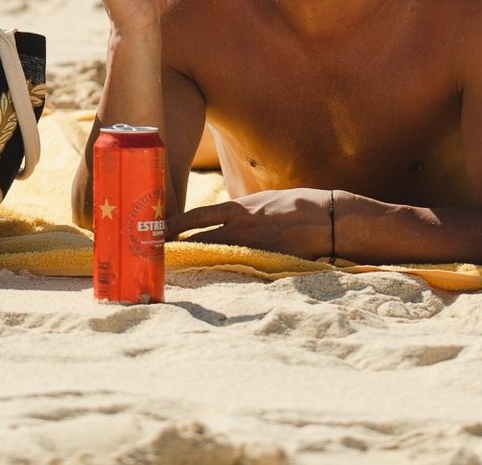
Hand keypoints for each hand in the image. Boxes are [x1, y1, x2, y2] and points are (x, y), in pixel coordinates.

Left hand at [166, 188, 331, 259]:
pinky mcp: (265, 262)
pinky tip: (211, 280)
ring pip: (216, 257)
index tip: (156, 229)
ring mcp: (253, 247)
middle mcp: (241, 227)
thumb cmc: (295, 204)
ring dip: (197, 262)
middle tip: (155, 255)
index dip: (175, 223)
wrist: (325, 217)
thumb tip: (224, 219)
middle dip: (178, 247)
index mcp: (239, 208)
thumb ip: (241, 211)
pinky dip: (223, 273)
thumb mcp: (262, 200)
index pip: (198, 216)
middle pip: (200, 240)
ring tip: (175, 270)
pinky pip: (238, 269)